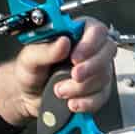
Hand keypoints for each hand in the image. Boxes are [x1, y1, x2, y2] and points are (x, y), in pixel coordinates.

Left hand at [0, 18, 115, 126]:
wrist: (27, 97)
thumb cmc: (29, 72)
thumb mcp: (29, 58)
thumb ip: (45, 50)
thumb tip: (63, 42)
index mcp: (74, 34)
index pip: (96, 30)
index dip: (90, 43)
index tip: (76, 57)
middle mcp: (89, 49)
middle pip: (107, 51)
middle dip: (91, 67)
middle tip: (73, 75)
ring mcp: (95, 70)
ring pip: (104, 75)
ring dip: (82, 87)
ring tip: (59, 90)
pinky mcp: (96, 90)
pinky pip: (102, 96)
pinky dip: (87, 102)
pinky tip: (72, 103)